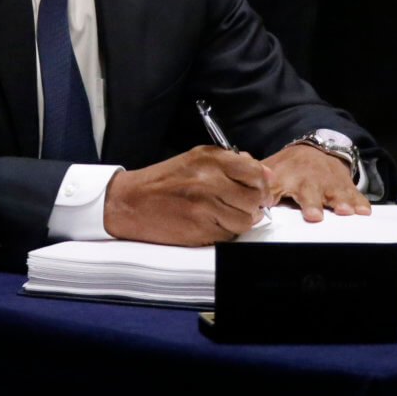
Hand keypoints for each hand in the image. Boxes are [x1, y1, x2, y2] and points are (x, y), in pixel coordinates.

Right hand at [103, 146, 273, 245]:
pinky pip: (229, 235)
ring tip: (226, 215)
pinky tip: (213, 224)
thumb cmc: (165, 181)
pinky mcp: (200, 230)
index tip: (259, 189)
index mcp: (210, 159)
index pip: (254, 171)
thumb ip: (232, 163)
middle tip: (243, 205)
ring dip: (241, 221)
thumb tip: (265, 173)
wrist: (131, 202)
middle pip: (254, 198)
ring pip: (245, 220)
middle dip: (253, 204)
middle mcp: (210, 181)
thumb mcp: (196, 159)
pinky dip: (226, 232)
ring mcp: (205, 207)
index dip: (261, 183)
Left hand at [262, 144, 370, 222]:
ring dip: (340, 202)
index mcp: (286, 178)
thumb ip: (256, 180)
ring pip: (335, 193)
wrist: (319, 148)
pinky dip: (359, 202)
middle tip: (314, 216)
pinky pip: (354, 194)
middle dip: (312, 203)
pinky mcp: (344, 186)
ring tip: (344, 211)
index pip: (276, 187)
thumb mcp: (272, 167)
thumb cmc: (292, 166)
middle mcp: (308, 181)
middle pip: (309, 193)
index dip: (272, 194)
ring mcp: (328, 183)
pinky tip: (363, 210)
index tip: (269, 202)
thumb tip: (237, 187)